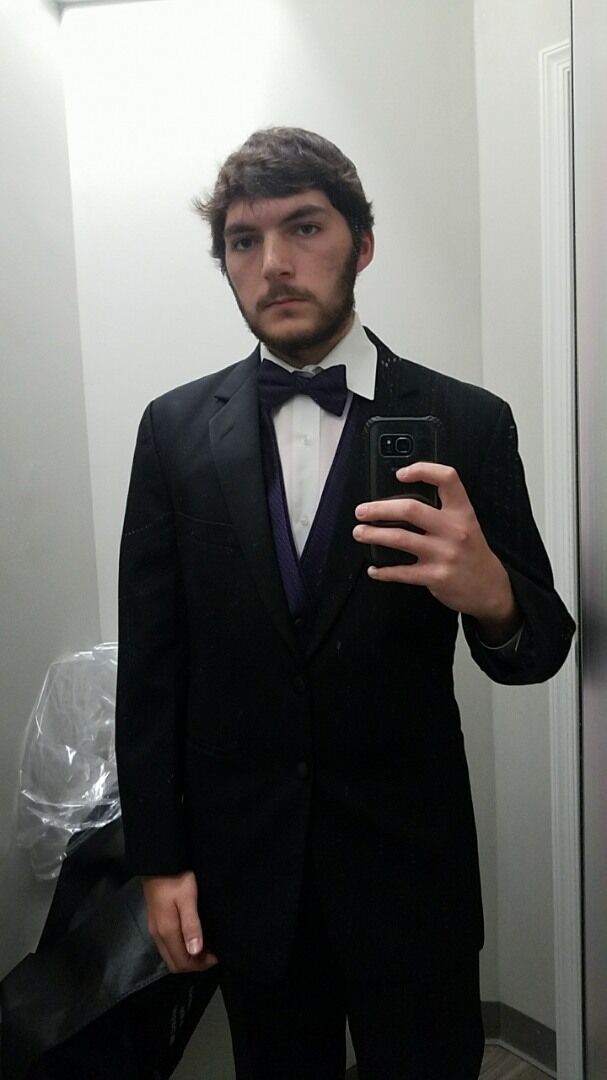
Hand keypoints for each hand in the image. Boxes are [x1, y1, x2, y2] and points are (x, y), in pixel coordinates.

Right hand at [142, 870, 218, 973]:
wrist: (158, 862)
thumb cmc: (176, 879)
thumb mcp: (188, 899)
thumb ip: (191, 925)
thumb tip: (195, 952)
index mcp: (166, 931)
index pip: (181, 962)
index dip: (199, 965)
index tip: (216, 957)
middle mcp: (157, 935)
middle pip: (174, 963)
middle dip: (194, 964)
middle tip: (212, 954)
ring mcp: (154, 930)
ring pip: (170, 955)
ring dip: (187, 957)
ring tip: (206, 946)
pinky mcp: (155, 923)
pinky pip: (168, 945)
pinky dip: (181, 948)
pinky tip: (193, 938)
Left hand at [353, 462, 519, 642]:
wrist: (490, 588)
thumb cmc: (472, 553)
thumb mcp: (466, 524)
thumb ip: (442, 511)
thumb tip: (401, 503)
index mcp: (462, 512)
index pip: (446, 479)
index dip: (422, 470)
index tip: (401, 474)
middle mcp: (454, 530)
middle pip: (410, 509)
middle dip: (379, 509)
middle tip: (362, 511)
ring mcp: (444, 554)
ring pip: (399, 538)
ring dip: (374, 535)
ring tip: (360, 533)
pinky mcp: (435, 577)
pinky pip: (401, 572)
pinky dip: (383, 570)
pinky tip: (374, 569)